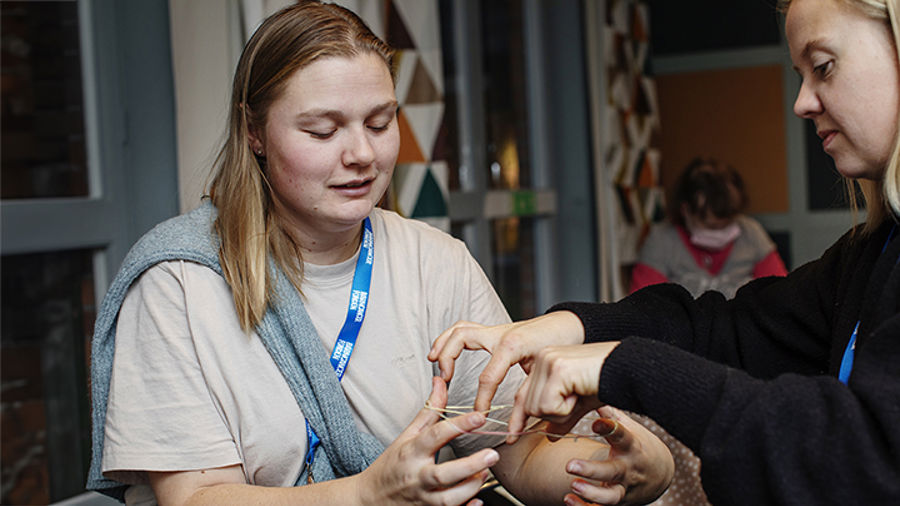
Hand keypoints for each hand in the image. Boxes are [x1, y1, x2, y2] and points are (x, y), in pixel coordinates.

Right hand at [357, 377, 498, 505]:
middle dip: (470, 465)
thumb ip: (429, 411)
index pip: (434, 436)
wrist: (369, 499)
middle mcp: (416, 477)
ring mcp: (422, 499)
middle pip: (443, 474)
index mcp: (411, 452)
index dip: (458, 425)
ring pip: (448, 499)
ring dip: (470, 486)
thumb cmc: (392, 465)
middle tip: (492, 454)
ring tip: (485, 473)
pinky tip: (477, 500)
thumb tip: (441, 382)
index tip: (479, 417)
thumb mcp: (407, 436)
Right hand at [428, 311, 584, 411]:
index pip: (487, 377)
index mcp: (512, 345)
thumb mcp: (547, 373)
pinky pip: (465, 329)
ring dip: (443, 342)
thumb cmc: (562, 346)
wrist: (570, 325)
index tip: (479, 416)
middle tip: (444, 379)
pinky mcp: (494, 330)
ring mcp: (495, 329)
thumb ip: (529, 396)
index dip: (482, 401)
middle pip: (461, 338)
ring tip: (434, 360)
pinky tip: (444, 349)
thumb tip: (519, 423)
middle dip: (448, 357)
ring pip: (460, 328)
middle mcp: (499, 333)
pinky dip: (451, 337)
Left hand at [506, 342, 618, 441]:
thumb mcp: (580, 403)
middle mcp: (543, 358)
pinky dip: (565, 408)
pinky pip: (548, 404)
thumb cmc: (608, 383)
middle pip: (529, 406)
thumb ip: (563, 418)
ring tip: (579, 396)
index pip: (523, 395)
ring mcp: (548, 360)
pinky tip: (580, 394)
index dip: (518, 419)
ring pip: (536, 407)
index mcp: (545, 361)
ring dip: (560, 412)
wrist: (630, 370)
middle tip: (576, 400)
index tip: (512, 438)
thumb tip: (548, 436)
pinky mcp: (557, 369)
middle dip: (553, 414)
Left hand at [564, 407, 673, 505]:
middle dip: (592, 470)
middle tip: (569, 465)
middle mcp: (628, 469)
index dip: (609, 429)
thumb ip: (609, 412)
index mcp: (631, 446)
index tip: (596, 423)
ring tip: (573, 486)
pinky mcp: (617, 502)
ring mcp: (623, 488)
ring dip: (590, 494)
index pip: (622, 436)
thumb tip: (593, 387)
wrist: (659, 474)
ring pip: (610, 497)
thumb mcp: (628, 426)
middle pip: (613, 472)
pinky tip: (568, 500)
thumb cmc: (638, 444)